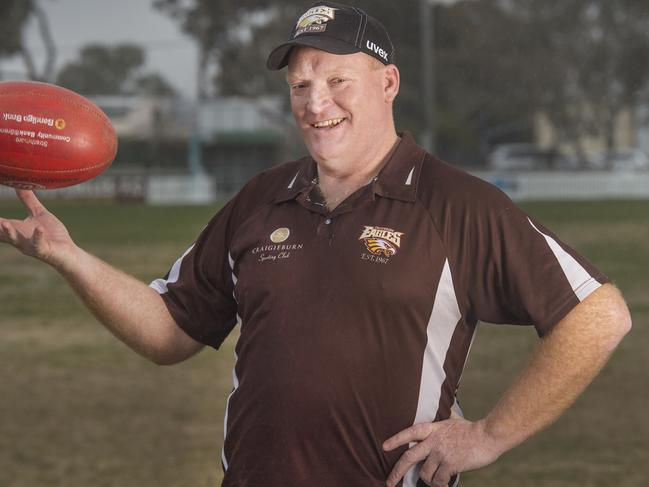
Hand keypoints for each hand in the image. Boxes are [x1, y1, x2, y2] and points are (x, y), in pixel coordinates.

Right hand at [0, 189, 75, 266]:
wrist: (68, 251)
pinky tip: (39, 228)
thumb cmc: (52, 233)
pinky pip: (38, 244)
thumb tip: (18, 184)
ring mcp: (29, 246)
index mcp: (14, 229)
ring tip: (3, 223)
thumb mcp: (38, 213)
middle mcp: (17, 239)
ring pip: (14, 240)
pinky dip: (37, 236)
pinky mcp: (43, 250)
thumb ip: (28, 200)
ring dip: (8, 232)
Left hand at [383, 417, 501, 486]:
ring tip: (435, 481)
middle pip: (409, 457)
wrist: (488, 436)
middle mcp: (434, 441)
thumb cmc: (473, 429)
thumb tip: (445, 407)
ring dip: (429, 480)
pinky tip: (445, 484)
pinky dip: (440, 485)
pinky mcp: (450, 464)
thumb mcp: (454, 419)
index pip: (410, 432)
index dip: (396, 439)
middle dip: (397, 471)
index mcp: (434, 429)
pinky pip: (438, 480)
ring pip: (425, 473)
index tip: (384, 446)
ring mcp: (441, 453)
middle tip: (389, 481)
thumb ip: (445, 417)